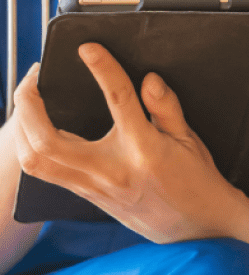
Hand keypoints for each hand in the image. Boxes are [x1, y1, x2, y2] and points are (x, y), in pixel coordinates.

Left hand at [11, 43, 248, 243]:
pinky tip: (38, 129)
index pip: (117, 101)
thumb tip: (148, 79)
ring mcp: (95, 188)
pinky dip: (33, 147)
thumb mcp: (189, 139)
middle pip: (49, 141)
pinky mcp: (88, 197)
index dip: (102, 70)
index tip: (88, 48)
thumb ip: (166, 107)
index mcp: (144, 150)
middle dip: (30, 105)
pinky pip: (46, 174)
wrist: (198, 226)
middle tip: (34, 78)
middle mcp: (112, 171)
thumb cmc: (197, 180)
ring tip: (28, 101)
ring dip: (23, 128)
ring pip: (37, 162)